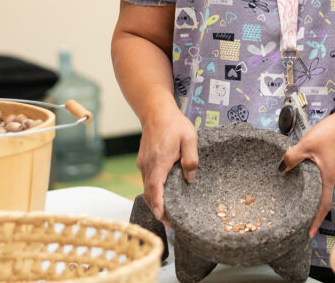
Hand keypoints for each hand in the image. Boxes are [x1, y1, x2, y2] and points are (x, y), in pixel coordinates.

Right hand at [136, 108, 198, 222]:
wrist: (155, 111)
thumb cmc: (174, 124)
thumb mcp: (190, 138)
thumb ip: (191, 159)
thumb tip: (190, 178)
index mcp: (159, 162)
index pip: (156, 191)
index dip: (160, 207)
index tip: (166, 220)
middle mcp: (147, 166)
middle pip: (150, 195)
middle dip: (159, 210)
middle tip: (173, 223)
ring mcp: (143, 165)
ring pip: (147, 189)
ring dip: (157, 202)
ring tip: (170, 214)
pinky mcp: (144, 163)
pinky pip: (148, 182)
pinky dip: (154, 192)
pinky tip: (165, 196)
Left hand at [279, 113, 334, 237]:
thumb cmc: (331, 133)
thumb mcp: (307, 144)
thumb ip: (292, 158)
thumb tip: (281, 169)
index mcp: (329, 178)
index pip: (323, 205)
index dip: (316, 220)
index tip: (309, 233)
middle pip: (321, 197)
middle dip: (310, 205)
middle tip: (296, 212)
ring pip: (322, 186)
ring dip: (311, 188)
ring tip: (297, 189)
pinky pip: (325, 177)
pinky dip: (316, 179)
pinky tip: (306, 173)